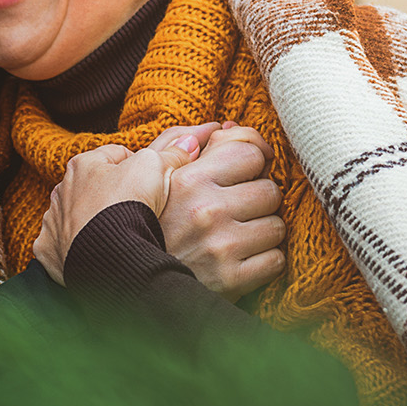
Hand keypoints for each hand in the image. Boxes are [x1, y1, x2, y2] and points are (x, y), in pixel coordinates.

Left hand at [32, 126, 210, 284]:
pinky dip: (77, 247)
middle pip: (95, 185)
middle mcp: (62, 189)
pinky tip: (95, 252)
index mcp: (84, 164)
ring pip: (77, 214)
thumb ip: (171, 153)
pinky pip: (63, 244)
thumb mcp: (155, 169)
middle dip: (114, 193)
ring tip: (119, 232)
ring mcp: (54, 220)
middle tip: (139, 209)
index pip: (117, 155)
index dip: (140, 167)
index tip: (153, 182)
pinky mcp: (50, 249)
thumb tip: (189, 142)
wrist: (109, 256)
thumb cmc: (128, 206)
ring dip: (93, 220)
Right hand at [161, 121, 285, 301]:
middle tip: (238, 209)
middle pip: (270, 190)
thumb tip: (225, 125)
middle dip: (258, 199)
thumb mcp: (151, 177)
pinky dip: (264, 261)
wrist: (129, 280)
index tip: (251, 169)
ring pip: (277, 226)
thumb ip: (183, 144)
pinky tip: (242, 259)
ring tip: (239, 234)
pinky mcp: (231, 280)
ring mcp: (220, 246)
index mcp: (187, 179)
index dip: (254, 159)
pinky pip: (276, 261)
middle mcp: (206, 209)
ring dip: (263, 230)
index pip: (249, 151)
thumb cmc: (145, 224)